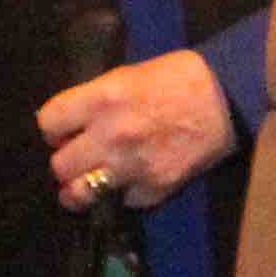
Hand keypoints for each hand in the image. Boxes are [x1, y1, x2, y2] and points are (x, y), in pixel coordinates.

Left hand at [37, 50, 235, 210]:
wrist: (227, 98)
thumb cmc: (178, 76)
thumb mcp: (128, 75)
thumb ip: (97, 100)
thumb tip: (74, 123)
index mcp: (102, 99)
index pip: (48, 123)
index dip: (53, 129)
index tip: (62, 131)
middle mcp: (111, 136)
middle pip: (59, 165)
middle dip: (65, 161)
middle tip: (78, 157)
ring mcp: (132, 167)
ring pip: (81, 194)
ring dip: (81, 189)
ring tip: (88, 183)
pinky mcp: (154, 189)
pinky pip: (122, 201)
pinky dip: (125, 194)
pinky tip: (132, 181)